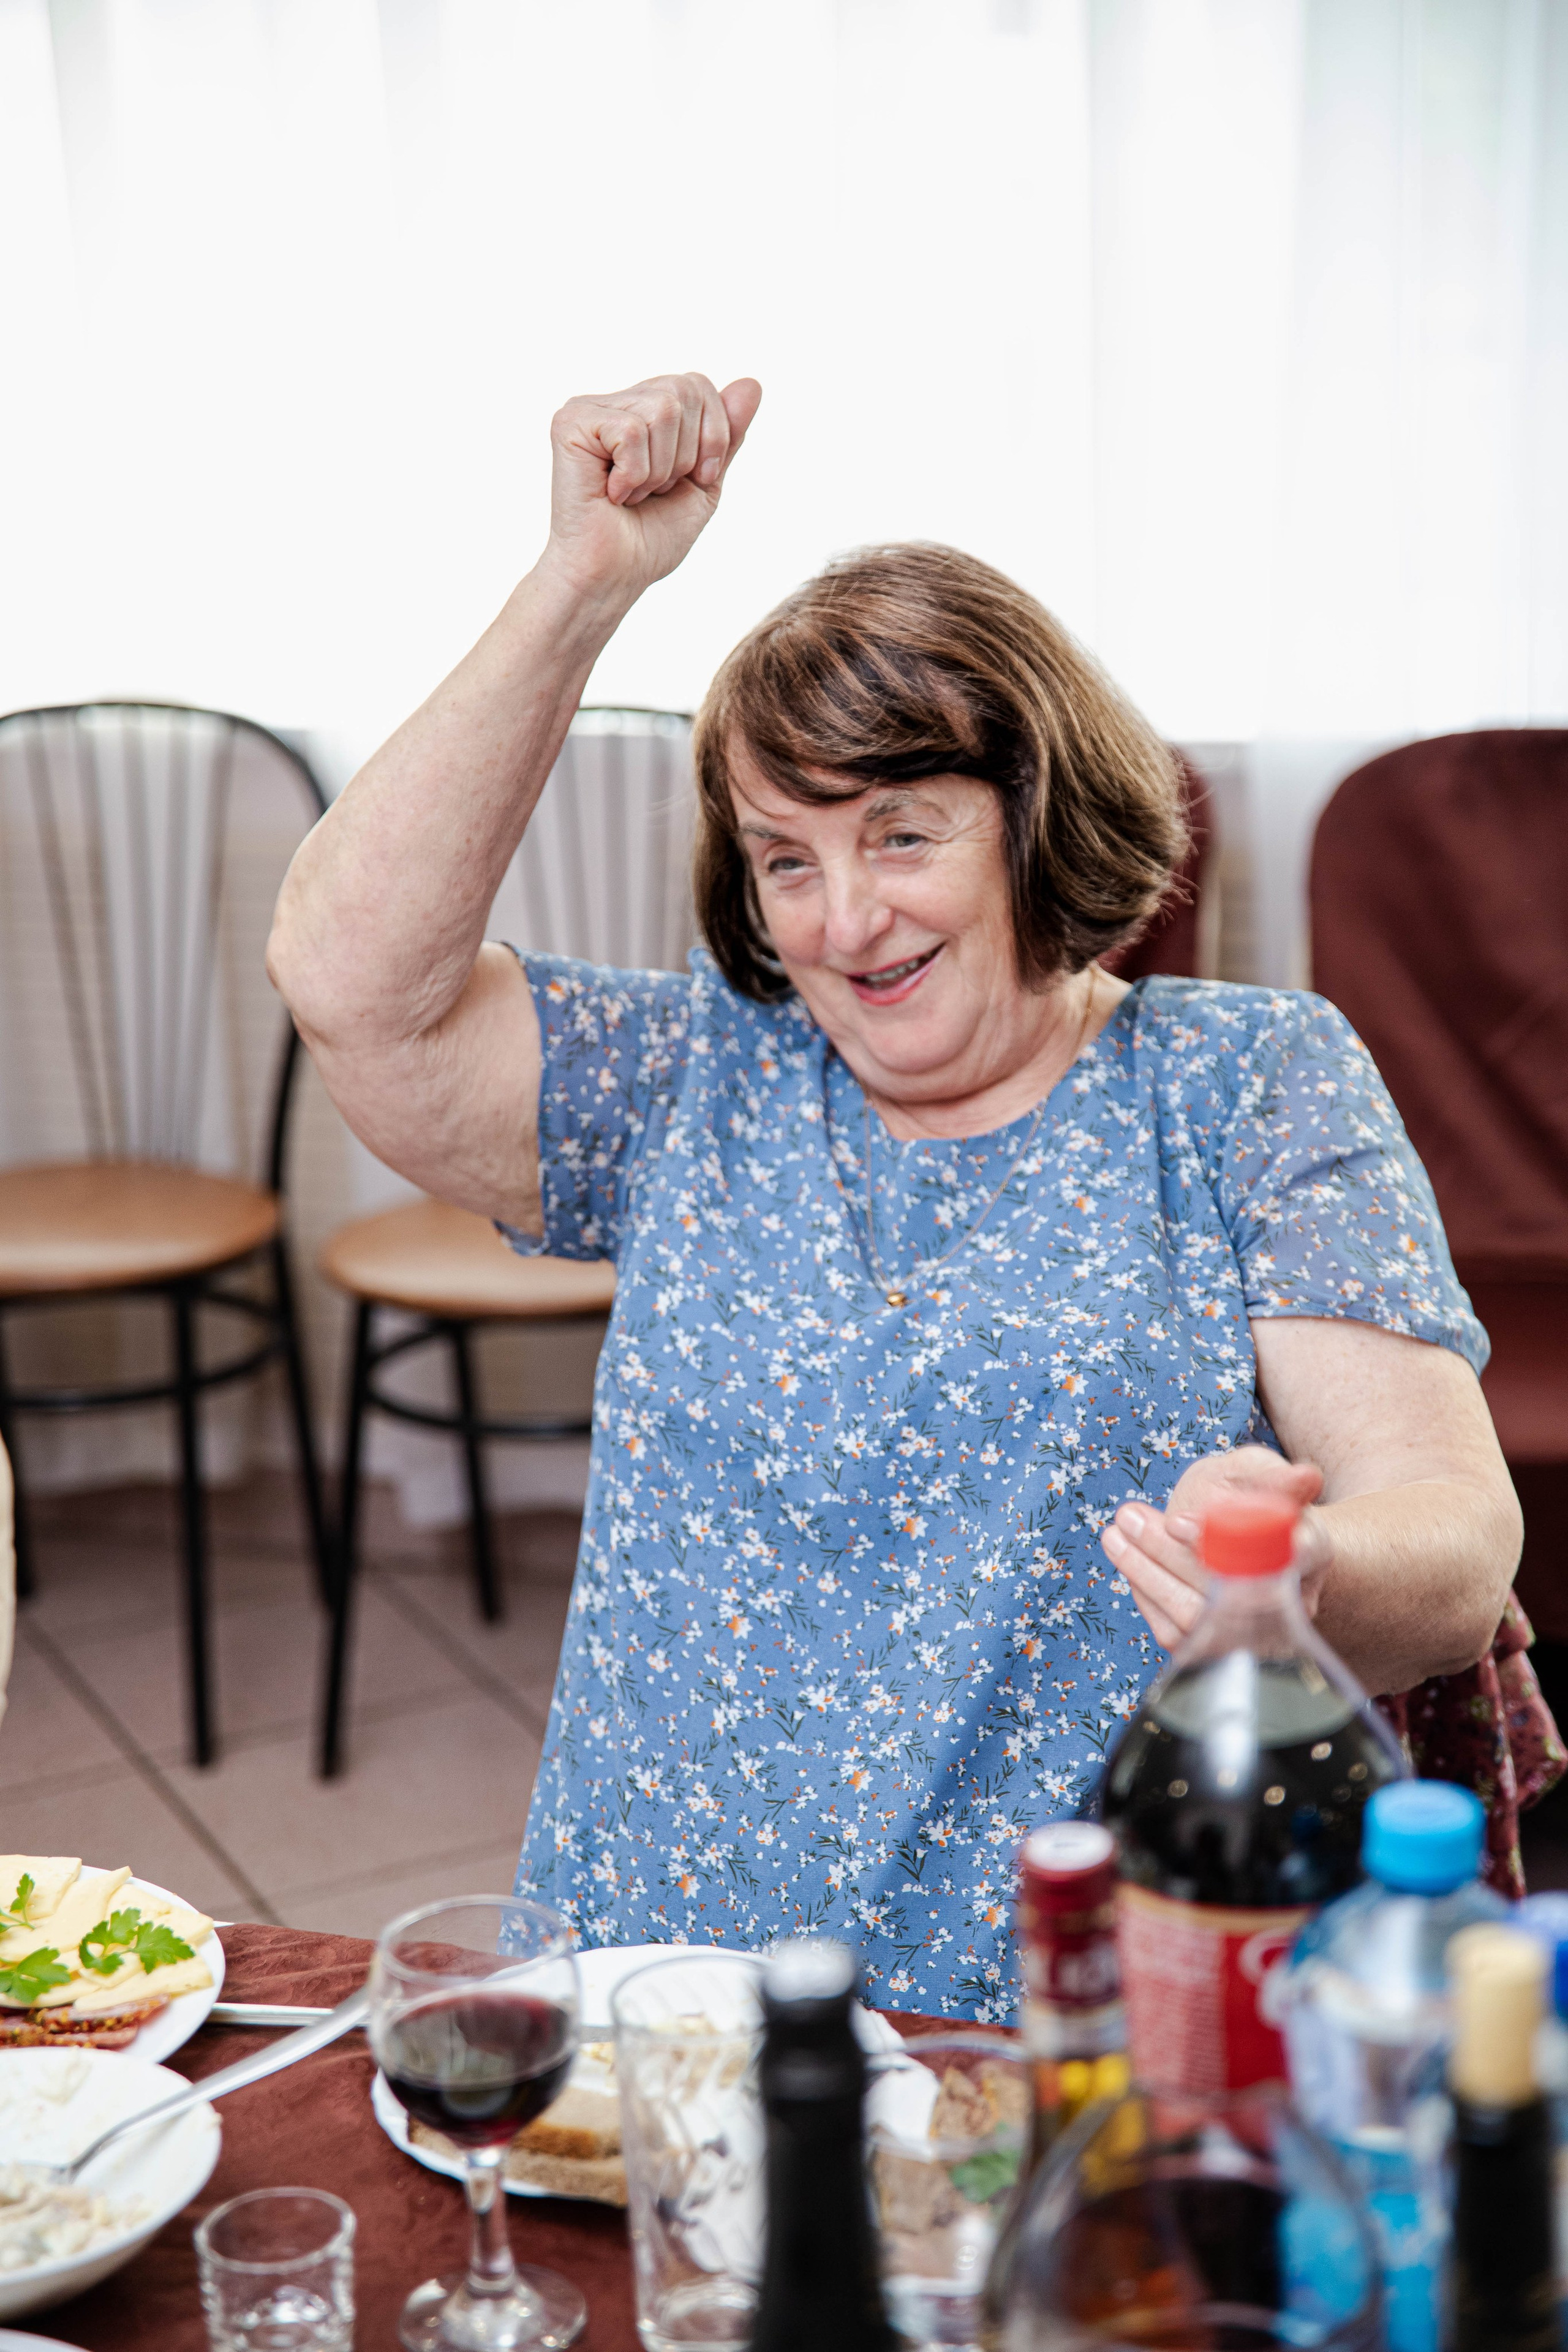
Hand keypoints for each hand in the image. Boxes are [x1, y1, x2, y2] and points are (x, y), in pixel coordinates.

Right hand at [543, 371, 762, 602]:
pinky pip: (632, 431)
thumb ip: (726, 435)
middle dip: (686, 454)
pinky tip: (612, 494)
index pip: (698, 384)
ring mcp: (589, 409)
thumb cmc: (650, 539)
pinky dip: (635, 474)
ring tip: (632, 494)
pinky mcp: (570, 424)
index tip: (693, 479)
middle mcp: (614, 402)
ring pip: (661, 410)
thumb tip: (753, 383)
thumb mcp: (704, 483)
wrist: (612, 578)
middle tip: (655, 490)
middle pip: (683, 391)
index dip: (712, 434)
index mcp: (642, 409)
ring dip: (660, 469)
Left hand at [1101, 1445, 1330, 1651]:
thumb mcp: (1255, 1474)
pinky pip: (1178, 1634)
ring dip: (1147, 1574)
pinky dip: (1146, 1594)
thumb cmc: (1246, 1500)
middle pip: (1230, 1591)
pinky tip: (1127, 1560)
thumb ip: (1272, 1475)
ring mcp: (1255, 1635)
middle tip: (1129, 1517)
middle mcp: (1292, 1603)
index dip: (1232, 1542)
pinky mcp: (1219, 1651)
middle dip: (1168, 1554)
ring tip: (1116, 1534)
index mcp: (1312, 1551)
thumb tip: (1305, 1476)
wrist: (1236, 1539)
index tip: (1177, 1521)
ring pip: (1197, 1617)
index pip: (1285, 1554)